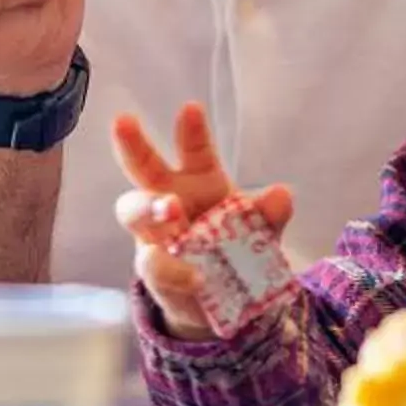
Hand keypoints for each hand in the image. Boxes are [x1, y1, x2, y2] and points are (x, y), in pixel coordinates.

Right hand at [111, 104, 294, 337]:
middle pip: (143, 167)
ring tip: (172, 209)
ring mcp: (155, 234)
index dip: (192, 130)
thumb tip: (281, 194)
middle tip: (125, 123)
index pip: (194, 150)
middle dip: (132, 144)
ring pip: (135, 211)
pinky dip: (174, 270)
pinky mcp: (153, 270)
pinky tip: (195, 278)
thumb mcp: (260, 231)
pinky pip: (154, 265)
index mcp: (199, 181)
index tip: (191, 108)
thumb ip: (270, 214)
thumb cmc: (234, 248)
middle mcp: (170, 200)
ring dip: (149, 206)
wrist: (219, 298)